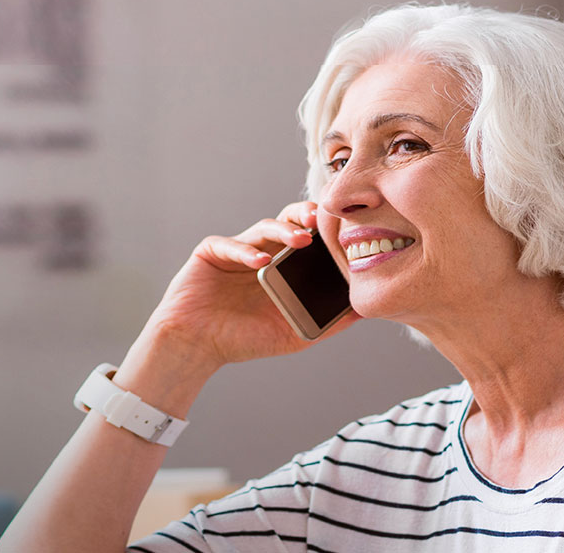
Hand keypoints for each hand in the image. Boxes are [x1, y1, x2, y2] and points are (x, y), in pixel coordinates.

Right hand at [140, 201, 358, 371]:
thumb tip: (366, 311)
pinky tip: (261, 262)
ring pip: (264, 228)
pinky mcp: (211, 252)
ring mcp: (237, 250)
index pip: (309, 237)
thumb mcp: (294, 334)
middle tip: (323, 220)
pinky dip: (247, 251)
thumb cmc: (243, 340)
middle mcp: (262, 252)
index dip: (325, 230)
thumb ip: (328, 322)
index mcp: (283, 266)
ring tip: (301, 240)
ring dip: (284, 231)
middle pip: (288, 221)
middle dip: (306, 216)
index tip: (346, 230)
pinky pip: (231, 244)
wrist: (197, 347)